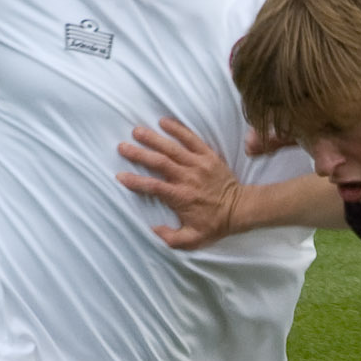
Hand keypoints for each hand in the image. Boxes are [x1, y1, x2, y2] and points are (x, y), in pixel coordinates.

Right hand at [116, 117, 242, 249]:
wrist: (240, 208)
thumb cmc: (215, 224)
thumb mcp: (193, 239)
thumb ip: (170, 238)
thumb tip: (151, 230)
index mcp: (181, 197)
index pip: (154, 187)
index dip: (136, 182)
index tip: (120, 176)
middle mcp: (188, 178)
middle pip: (160, 162)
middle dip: (139, 154)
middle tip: (122, 147)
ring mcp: (198, 164)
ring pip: (172, 148)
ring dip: (153, 138)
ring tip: (136, 130)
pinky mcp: (208, 155)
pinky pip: (192, 139)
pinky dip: (178, 129)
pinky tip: (163, 121)